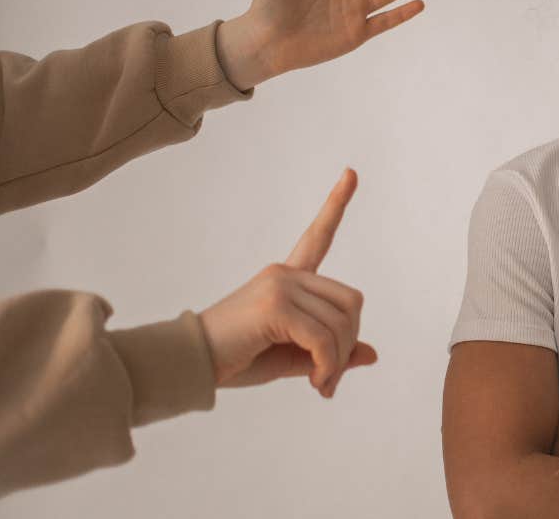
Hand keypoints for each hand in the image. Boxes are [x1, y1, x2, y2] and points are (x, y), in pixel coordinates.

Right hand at [199, 168, 375, 395]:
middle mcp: (285, 274)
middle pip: (351, 302)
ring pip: (342, 322)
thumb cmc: (235, 359)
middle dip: (348, 343)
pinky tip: (314, 383)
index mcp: (287, 279)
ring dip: (337, 361)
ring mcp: (280, 285)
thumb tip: (370, 354)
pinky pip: (323, 339)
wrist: (188, 366)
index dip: (335, 205)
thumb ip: (329, 352)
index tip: (351, 173)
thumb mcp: (291, 356)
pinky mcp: (275, 305)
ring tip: (319, 383)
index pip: (317, 237)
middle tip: (327, 378)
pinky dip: (326, 366)